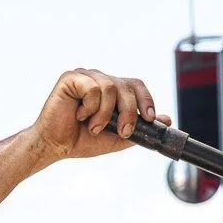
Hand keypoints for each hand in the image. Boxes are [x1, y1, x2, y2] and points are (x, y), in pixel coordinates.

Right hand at [29, 69, 156, 163]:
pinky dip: (90, 106)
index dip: (146, 100)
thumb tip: (167, 120)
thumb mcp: (116, 138)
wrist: (55, 146)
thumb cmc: (81, 140)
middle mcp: (99, 79)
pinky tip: (79, 115)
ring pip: (110, 87)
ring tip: (93, 126)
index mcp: (110, 90)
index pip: (136, 85)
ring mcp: (85, 76)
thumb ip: (140, 128)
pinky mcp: (70, 78)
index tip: (149, 118)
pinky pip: (92, 88)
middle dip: (129, 111)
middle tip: (123, 131)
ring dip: (105, 114)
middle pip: (127, 86)